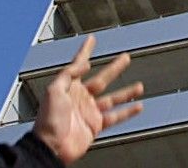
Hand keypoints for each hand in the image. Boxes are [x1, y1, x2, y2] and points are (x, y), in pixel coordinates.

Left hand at [33, 36, 143, 163]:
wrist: (53, 146)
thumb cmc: (48, 120)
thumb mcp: (54, 90)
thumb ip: (69, 74)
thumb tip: (84, 64)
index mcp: (69, 87)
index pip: (79, 64)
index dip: (85, 51)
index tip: (92, 40)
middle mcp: (81, 97)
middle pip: (102, 78)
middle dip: (114, 68)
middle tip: (125, 57)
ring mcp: (89, 111)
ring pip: (113, 98)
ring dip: (127, 91)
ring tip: (140, 85)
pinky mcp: (96, 125)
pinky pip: (116, 116)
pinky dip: (128, 112)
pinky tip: (137, 106)